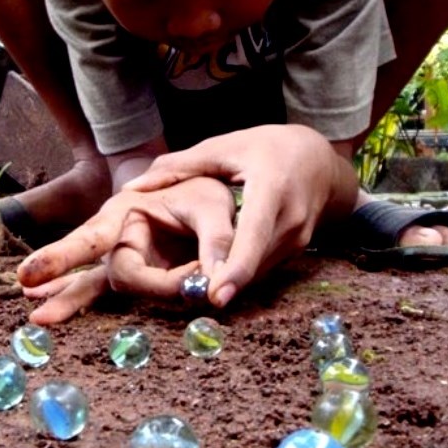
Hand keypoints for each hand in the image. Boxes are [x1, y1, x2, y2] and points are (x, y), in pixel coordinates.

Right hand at [17, 177, 235, 323]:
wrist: (214, 188)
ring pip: (93, 283)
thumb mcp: (215, 211)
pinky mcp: (135, 271)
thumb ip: (217, 246)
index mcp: (126, 211)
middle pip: (99, 271)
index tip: (33, 273)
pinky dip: (81, 299)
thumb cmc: (208, 192)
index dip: (62, 257)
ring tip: (37, 315)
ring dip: (67, 298)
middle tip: (24, 287)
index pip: (93, 240)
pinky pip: (106, 290)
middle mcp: (115, 234)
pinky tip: (49, 306)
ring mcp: (122, 255)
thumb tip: (218, 290)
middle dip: (68, 287)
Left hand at [123, 124, 357, 306]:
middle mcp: (291, 217)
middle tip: (186, 299)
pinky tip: (214, 278)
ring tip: (193, 291)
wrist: (317, 158)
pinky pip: (263, 269)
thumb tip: (130, 188)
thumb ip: (176, 168)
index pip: (254, 235)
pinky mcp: (297, 250)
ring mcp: (299, 238)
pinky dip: (239, 274)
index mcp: (271, 187)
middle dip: (222, 283)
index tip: (216, 296)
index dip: (236, 268)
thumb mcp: (221, 148)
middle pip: (253, 262)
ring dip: (228, 283)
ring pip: (257, 272)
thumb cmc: (264, 147)